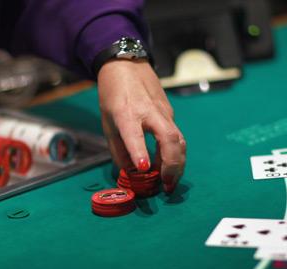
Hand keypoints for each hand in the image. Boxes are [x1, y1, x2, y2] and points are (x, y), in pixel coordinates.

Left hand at [97, 59, 185, 193]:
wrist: (126, 65)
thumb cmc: (113, 95)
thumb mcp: (107, 123)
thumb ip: (118, 150)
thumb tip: (131, 174)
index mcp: (126, 113)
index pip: (134, 134)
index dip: (140, 152)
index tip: (144, 169)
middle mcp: (149, 112)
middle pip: (170, 138)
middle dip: (172, 165)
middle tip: (167, 185)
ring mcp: (163, 112)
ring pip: (179, 140)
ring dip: (178, 164)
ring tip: (170, 182)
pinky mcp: (170, 113)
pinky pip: (176, 137)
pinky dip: (175, 155)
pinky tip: (169, 167)